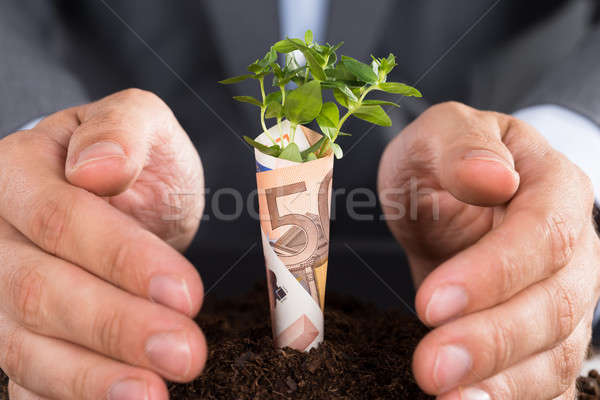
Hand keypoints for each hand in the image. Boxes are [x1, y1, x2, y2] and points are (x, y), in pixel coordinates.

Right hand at [0, 89, 206, 399]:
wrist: (121, 196)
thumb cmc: (136, 159)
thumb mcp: (141, 122)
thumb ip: (122, 130)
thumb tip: (95, 167)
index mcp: (17, 173)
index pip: (62, 220)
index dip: (122, 259)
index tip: (186, 293)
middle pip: (38, 290)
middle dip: (116, 326)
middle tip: (186, 353)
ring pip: (22, 344)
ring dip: (90, 378)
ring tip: (153, 395)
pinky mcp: (12, 333)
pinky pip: (26, 376)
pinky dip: (66, 397)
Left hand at [378, 102, 599, 398]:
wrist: (447, 194)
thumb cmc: (442, 160)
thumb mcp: (440, 133)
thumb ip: (462, 146)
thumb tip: (493, 178)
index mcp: (554, 186)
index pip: (544, 235)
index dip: (494, 273)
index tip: (432, 303)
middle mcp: (573, 247)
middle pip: (555, 303)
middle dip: (493, 340)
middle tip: (431, 368)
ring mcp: (564, 294)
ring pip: (557, 350)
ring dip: (505, 383)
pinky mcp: (541, 333)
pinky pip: (546, 375)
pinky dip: (514, 397)